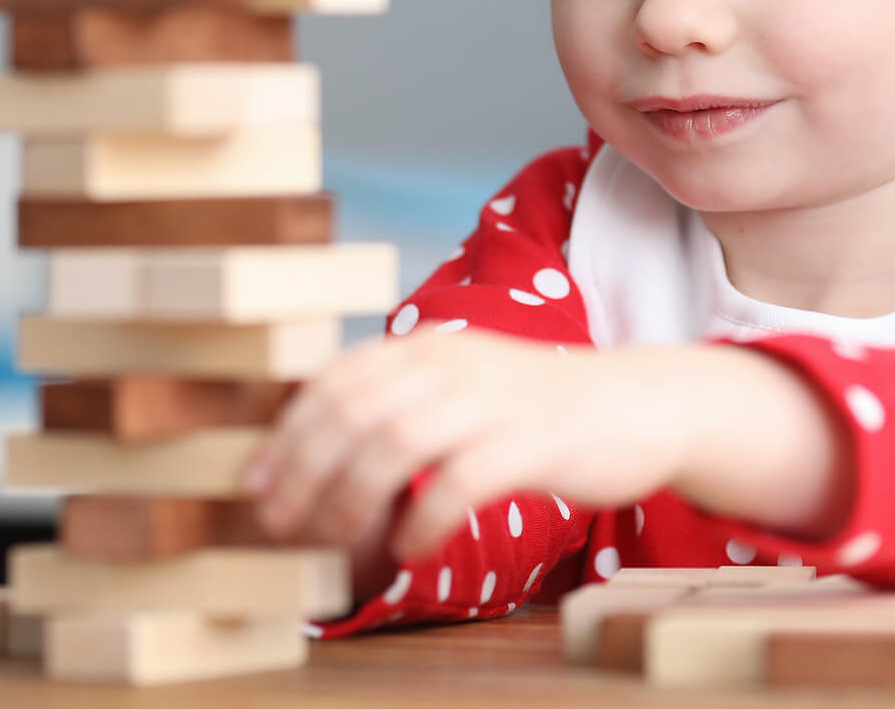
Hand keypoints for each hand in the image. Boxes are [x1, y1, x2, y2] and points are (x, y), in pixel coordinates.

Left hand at [242, 330, 696, 561]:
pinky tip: (408, 548)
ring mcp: (490, 399)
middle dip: (304, 473)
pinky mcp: (529, 441)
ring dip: (350, 499)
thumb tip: (322, 447)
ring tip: (332, 542)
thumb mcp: (459, 387)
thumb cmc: (535, 409)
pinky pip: (457, 482)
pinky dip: (421, 519)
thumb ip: (400, 403)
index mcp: (425, 347)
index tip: (257, 484)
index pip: (334, 382)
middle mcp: (450, 363)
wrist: (637, 404)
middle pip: (352, 414)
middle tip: (279, 524)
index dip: (287, 435)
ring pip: (394, 444)